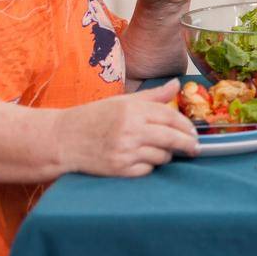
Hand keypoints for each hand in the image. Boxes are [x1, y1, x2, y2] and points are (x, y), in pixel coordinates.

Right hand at [52, 79, 198, 177]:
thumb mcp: (123, 101)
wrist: (63, 139)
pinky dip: (149, 167)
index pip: (172, 118)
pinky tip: (141, 160)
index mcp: (133, 110)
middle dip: (188, 144)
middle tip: (193, 148)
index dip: (187, 127)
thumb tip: (176, 84)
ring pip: (162, 156)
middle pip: (173, 139)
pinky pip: (148, 170)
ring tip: (160, 152)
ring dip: (166, 156)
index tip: (193, 133)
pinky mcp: (119, 169)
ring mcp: (125, 151)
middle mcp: (130, 129)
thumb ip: (153, 96)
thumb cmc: (94, 118)